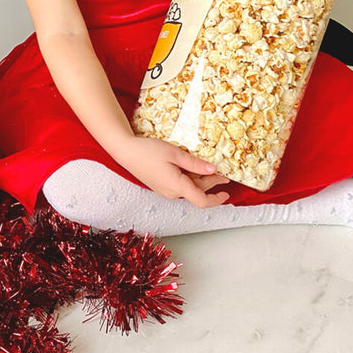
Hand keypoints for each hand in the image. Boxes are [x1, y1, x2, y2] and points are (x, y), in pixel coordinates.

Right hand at [113, 135, 230, 207]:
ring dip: (200, 179)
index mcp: (177, 186)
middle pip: (197, 191)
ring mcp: (165, 190)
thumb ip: (195, 164)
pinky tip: (192, 167)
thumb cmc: (148, 151)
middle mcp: (172, 192)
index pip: (201, 201)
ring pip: (188, 187)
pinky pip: (179, 184)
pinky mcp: (160, 185)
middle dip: (211, 182)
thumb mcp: (175, 153)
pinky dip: (189, 177)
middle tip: (222, 170)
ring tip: (208, 165)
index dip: (216, 199)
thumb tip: (213, 170)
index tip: (227, 193)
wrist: (126, 151)